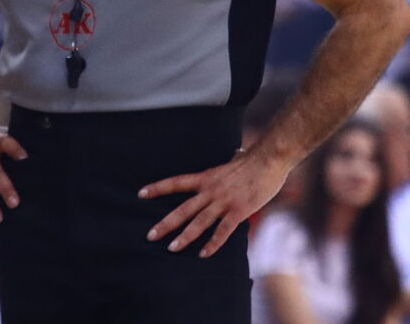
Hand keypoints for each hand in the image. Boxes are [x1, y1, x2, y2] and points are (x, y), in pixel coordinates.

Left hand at [139, 149, 290, 257]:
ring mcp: (224, 201)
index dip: (157, 188)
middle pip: (183, 209)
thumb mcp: (232, 162)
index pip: (175, 182)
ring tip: (171, 248)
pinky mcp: (239, 210)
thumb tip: (235, 155)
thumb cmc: (253, 161)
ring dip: (185, 236)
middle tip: (150, 235)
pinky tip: (204, 254)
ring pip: (199, 222)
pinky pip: (223, 230)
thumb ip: (228, 165)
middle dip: (166, 223)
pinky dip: (213, 243)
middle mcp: (210, 190)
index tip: (140, 193)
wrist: (269, 159)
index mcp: (205, 177)